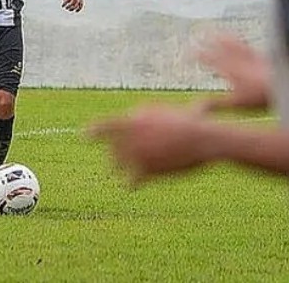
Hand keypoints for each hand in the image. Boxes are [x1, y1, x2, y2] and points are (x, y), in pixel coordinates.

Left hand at [88, 105, 219, 186]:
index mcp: (133, 118)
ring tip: (123, 174)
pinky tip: (133, 185)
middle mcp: (129, 134)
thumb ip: (174, 111)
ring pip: (116, 166)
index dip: (93, 133)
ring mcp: (135, 152)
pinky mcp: (144, 169)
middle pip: (112, 149)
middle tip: (117, 164)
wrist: (204, 138)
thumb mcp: (179, 109)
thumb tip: (193, 103)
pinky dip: (131, 184)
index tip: (84, 137)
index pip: (104, 127)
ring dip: (120, 170)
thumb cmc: (197, 123)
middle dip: (115, 157)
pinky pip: (130, 182)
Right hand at [194, 33, 269, 112]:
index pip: (208, 59)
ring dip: (223, 38)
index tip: (186, 54)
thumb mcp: (235, 104)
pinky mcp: (262, 57)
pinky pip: (248, 46)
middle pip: (219, 47)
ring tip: (216, 33)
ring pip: (233, 43)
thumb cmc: (261, 97)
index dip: (195, 56)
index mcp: (229, 70)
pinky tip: (242, 42)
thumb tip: (196, 109)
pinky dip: (241, 43)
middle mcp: (238, 60)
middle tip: (198, 36)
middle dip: (207, 41)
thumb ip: (215, 105)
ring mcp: (250, 57)